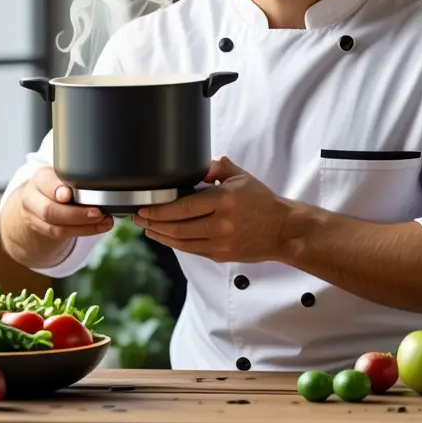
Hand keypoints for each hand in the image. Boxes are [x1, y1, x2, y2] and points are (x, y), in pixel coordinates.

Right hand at [19, 166, 113, 239]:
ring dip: (83, 227)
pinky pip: (61, 235)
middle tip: (98, 213)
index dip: (57, 190)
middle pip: (49, 210)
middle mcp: (33, 196)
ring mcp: (34, 216)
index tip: (69, 194)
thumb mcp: (64, 174)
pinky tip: (98, 227)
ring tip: (104, 222)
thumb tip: (105, 182)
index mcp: (41, 177)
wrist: (38, 197)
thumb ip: (78, 177)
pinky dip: (82, 231)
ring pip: (55, 227)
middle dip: (76, 214)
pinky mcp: (41, 229)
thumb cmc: (58, 183)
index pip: (46, 183)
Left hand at [133, 157, 297, 262]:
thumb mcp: (241, 177)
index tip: (145, 207)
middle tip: (139, 218)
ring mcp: (220, 242)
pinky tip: (165, 238)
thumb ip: (217, 168)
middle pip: (177, 227)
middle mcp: (220, 223)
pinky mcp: (220, 255)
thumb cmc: (263, 203)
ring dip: (160, 236)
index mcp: (224, 201)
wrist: (282, 230)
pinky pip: (191, 250)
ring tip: (147, 228)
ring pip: (181, 242)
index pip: (182, 206)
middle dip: (153, 223)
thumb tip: (197, 167)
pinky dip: (175, 244)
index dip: (159, 210)